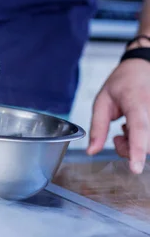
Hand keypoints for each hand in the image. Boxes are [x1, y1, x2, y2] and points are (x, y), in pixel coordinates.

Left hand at [87, 58, 149, 173]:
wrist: (142, 67)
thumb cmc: (122, 82)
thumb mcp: (101, 102)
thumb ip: (97, 128)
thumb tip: (92, 151)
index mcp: (137, 101)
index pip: (139, 128)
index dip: (137, 150)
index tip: (135, 168)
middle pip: (147, 144)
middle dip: (129, 149)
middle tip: (117, 136)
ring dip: (137, 145)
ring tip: (127, 129)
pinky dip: (143, 139)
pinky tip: (137, 127)